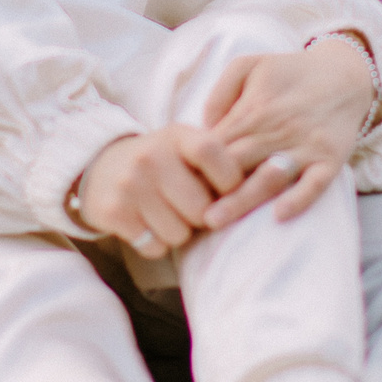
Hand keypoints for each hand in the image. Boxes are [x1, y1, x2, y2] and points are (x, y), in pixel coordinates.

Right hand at [73, 125, 243, 258]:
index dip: (228, 180)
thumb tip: (282, 172)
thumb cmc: (160, 162)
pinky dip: (154, 243)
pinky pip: (154, 246)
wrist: (99, 167)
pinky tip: (145, 224)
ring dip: (177, 233)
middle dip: (200, 217)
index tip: (224, 191)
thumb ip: (221, 160)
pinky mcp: (113, 211)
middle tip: (186, 206)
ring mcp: (130, 183)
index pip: (213, 153)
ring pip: (179, 233)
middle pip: (201, 209)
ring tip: (164, 214)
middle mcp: (151, 156)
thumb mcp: (185, 147)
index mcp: (177, 135)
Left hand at [194, 35, 375, 230]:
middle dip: (208, 189)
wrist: (346, 74)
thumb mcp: (251, 65)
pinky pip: (315, 184)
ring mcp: (305, 147)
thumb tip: (203, 126)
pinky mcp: (330, 160)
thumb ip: (221, 92)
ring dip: (241, 200)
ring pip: (268, 177)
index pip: (216, 144)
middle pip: (236, 164)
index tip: (173, 187)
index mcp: (253, 109)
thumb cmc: (291, 73)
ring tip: (215, 221)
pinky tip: (279, 215)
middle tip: (180, 214)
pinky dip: (299, 199)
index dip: (193, 166)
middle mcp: (277, 130)